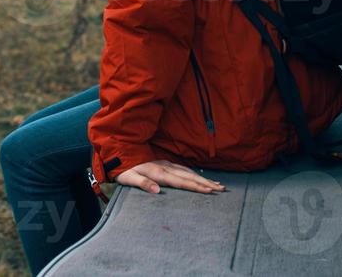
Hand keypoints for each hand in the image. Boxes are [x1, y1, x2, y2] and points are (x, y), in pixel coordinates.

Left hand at [113, 160, 227, 194]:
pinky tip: (200, 177)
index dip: (196, 187)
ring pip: (189, 172)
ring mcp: (167, 164)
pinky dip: (194, 174)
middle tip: (221, 189)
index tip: (210, 191)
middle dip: (206, 183)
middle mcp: (166, 167)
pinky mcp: (165, 163)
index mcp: (159, 172)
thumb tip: (158, 191)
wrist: (120, 151)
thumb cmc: (124, 169)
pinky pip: (184, 169)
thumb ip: (143, 183)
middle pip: (190, 176)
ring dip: (203, 178)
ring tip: (216, 184)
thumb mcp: (129, 178)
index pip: (182, 182)